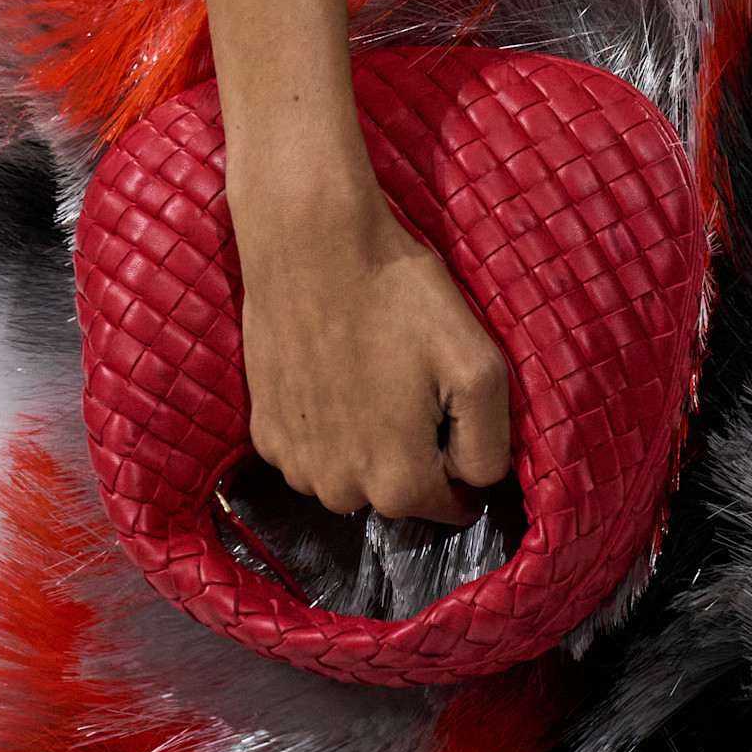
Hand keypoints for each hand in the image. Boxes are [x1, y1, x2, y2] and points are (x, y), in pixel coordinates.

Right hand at [234, 178, 510, 524]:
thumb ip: (490, 445)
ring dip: (368, 443)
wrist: (310, 245)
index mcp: (397, 484)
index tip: (458, 416)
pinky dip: (326, 426)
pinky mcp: (262, 430)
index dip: (464, 465)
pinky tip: (335, 374)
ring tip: (374, 376)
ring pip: (351, 475)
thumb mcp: (480, 368)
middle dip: (415, 453)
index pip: (451, 506)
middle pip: (398, 492)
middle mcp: (339, 490)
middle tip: (416, 385)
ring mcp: (292, 462)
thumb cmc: (399, 299)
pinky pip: (310, 449)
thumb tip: (479, 482)